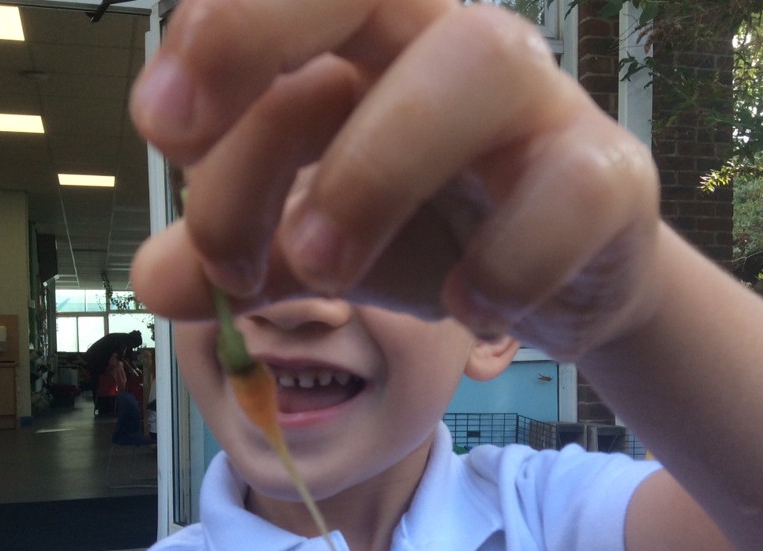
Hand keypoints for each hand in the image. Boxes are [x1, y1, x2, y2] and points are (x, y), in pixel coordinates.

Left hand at [129, 0, 663, 360]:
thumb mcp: (315, 244)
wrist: (556, 278)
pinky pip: (569, 192)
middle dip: (252, 36)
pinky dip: (507, 260)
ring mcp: (543, 102)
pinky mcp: (609, 177)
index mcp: (371, 44)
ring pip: (476, 64)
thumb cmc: (426, 231)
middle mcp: (451, 46)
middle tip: (174, 142)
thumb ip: (240, 253)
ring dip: (369, 171)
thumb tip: (154, 280)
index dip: (215, 32)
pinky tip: (465, 306)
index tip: (158, 129)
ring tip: (318, 267)